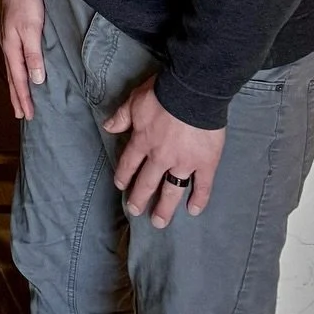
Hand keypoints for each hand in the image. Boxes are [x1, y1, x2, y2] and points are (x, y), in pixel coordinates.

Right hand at [0, 0, 46, 120]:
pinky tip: (21, 75)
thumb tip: (36, 79)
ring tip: (19, 101)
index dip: (24, 98)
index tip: (27, 115)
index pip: (18, 80)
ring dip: (15, 88)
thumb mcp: (32, 30)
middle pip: (12, 79)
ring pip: (12, 71)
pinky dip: (16, 74)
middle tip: (20, 115)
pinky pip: (14, 62)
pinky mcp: (12, 36)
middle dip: (16, 97)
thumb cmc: (27, 5)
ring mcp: (8, 42)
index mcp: (11, 49)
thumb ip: (34, 55)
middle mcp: (8, 48)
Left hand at [103, 75, 225, 226]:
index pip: (129, 163)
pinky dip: (199, 199)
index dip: (124, 176)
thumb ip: (122, 117)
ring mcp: (184, 162)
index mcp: (142, 141)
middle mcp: (160, 157)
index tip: (121, 187)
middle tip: (136, 212)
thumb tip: (108, 127)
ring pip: (172, 190)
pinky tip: (194, 210)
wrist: (192, 92)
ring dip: (165, 208)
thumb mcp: (135, 100)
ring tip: (159, 222)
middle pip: (148, 182)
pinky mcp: (205, 163)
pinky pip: (203, 186)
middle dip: (140, 198)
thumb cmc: (161, 93)